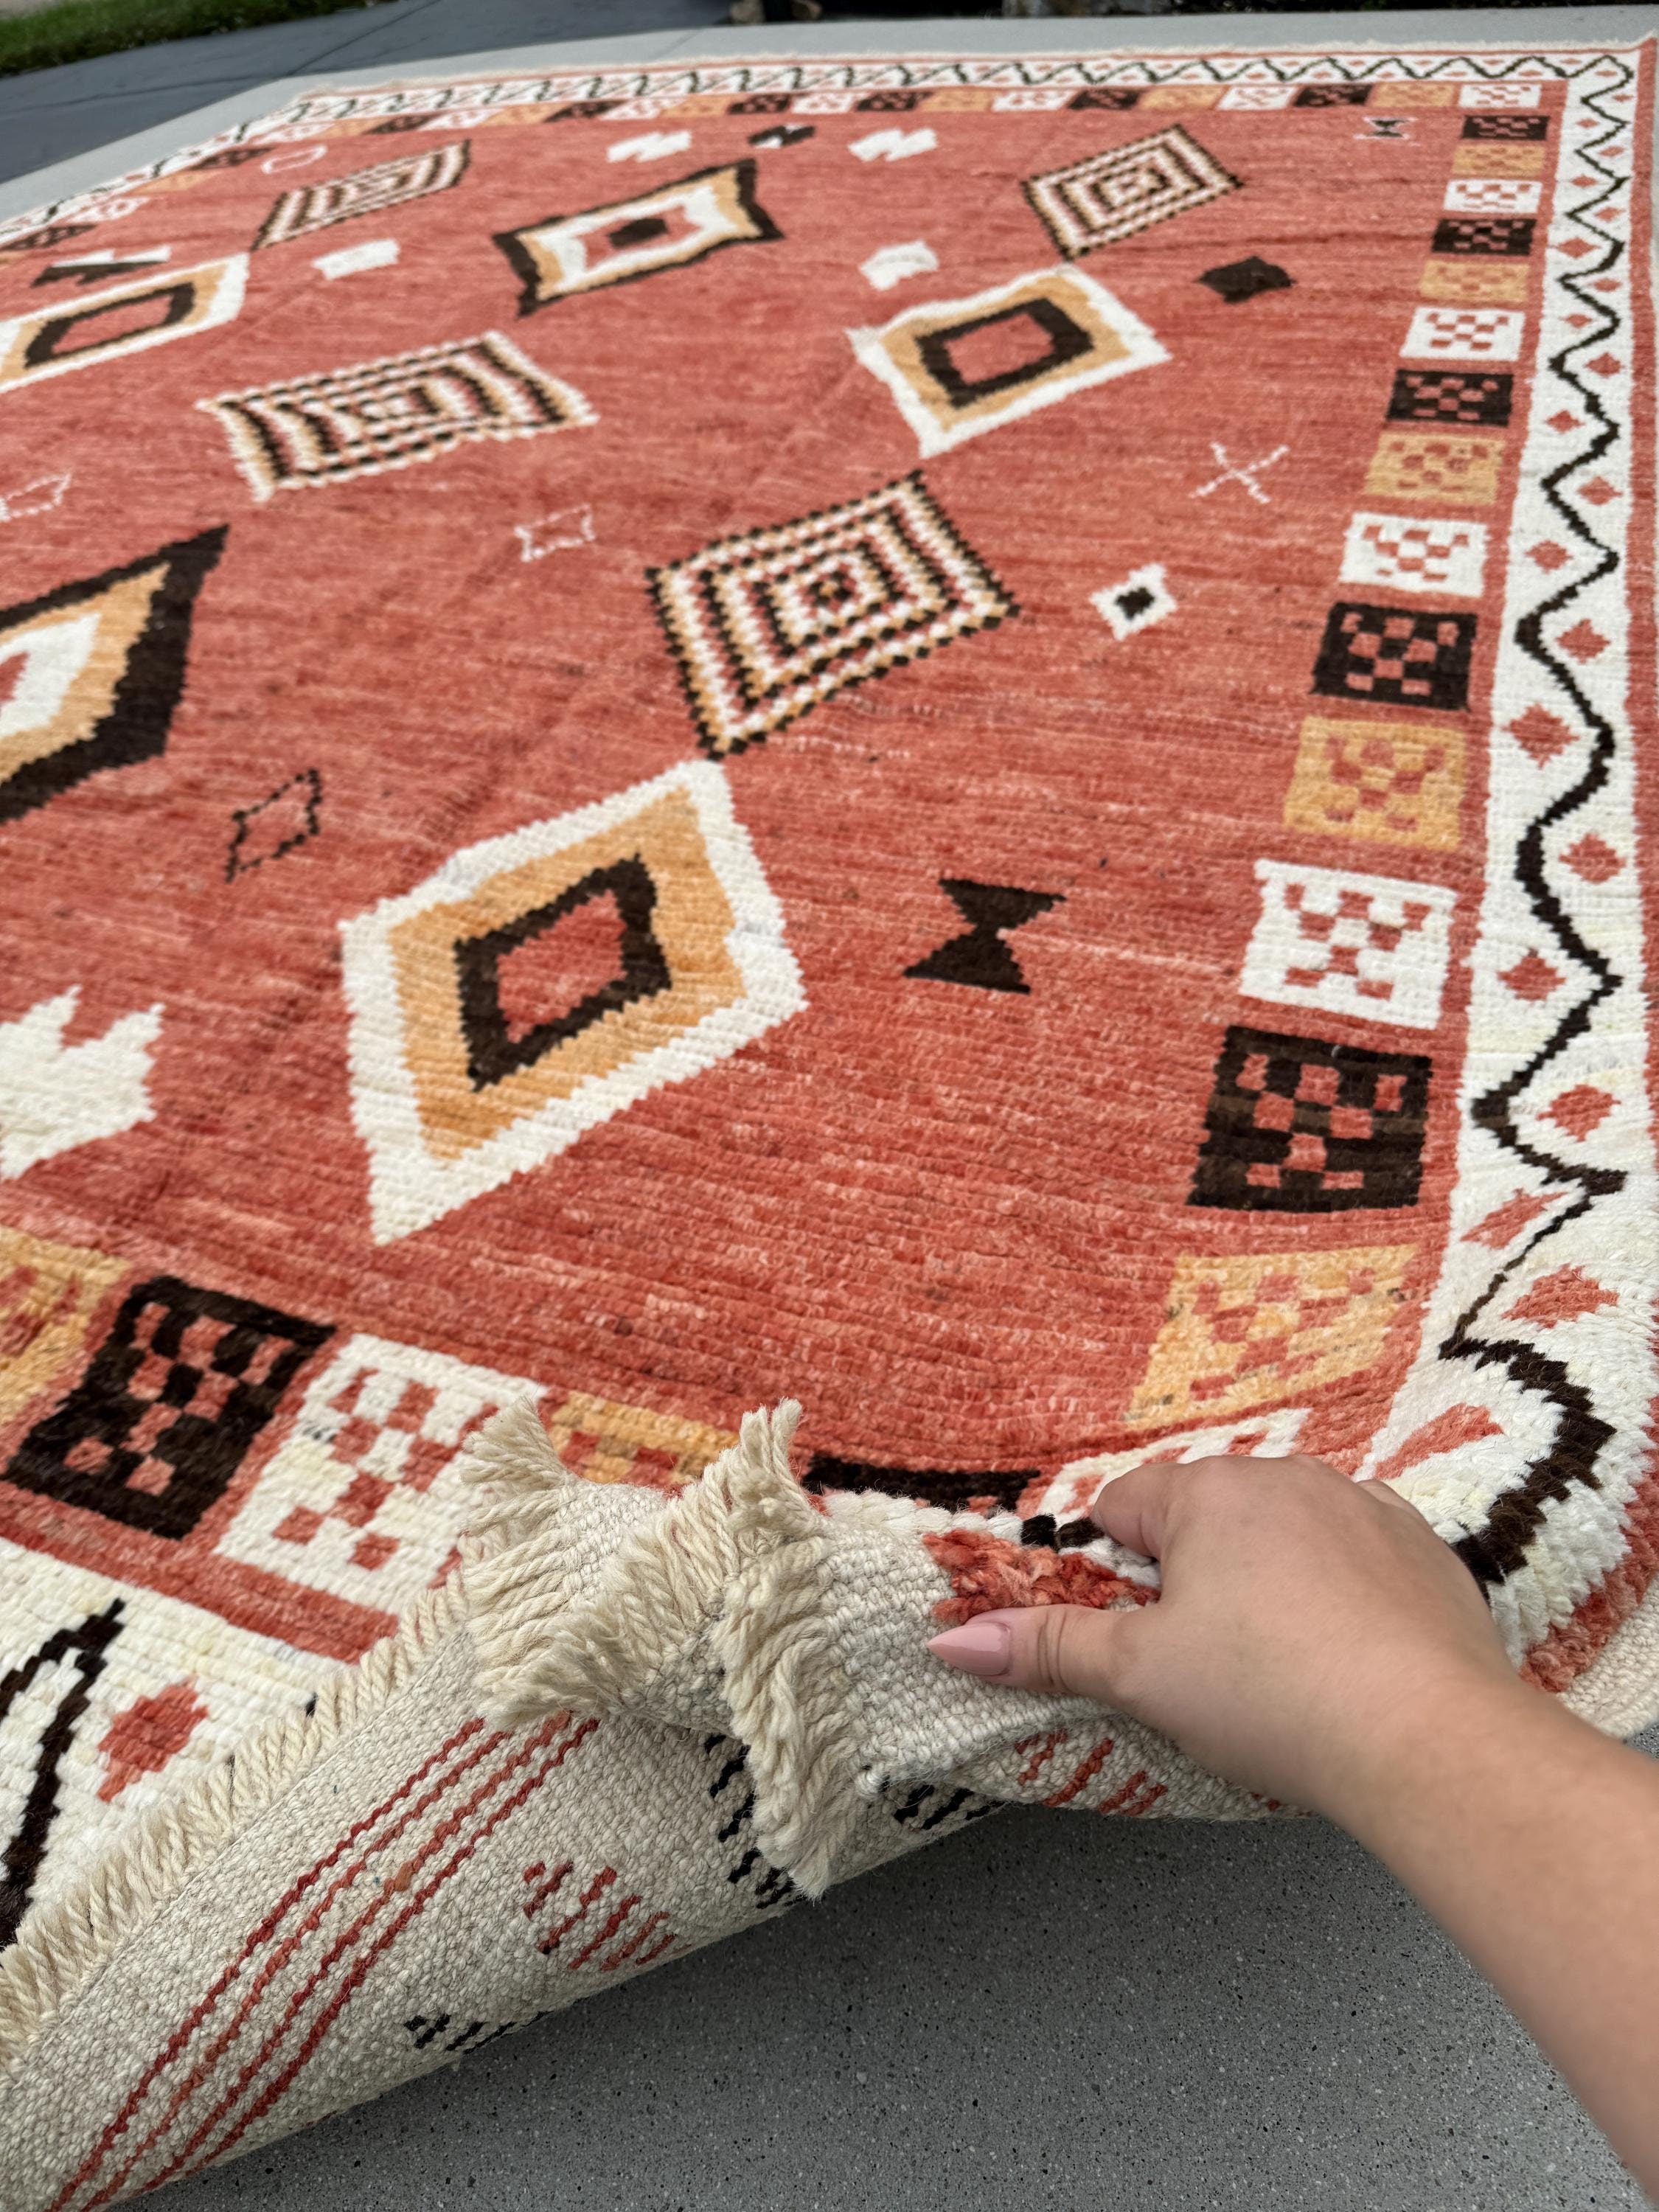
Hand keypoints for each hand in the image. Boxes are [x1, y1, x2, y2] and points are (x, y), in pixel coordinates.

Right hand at [927, 1453, 1522, 1825]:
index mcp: (1209, 1491)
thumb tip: (951, 1642)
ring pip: (1285, 1532)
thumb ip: (1048, 1648)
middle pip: (1205, 1516)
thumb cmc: (1272, 1695)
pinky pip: (1361, 1556)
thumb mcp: (1142, 1676)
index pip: (1123, 1506)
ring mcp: (1366, 1506)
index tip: (1131, 1633)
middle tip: (1202, 1662)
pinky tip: (1346, 1657)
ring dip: (1268, 1579)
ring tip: (1277, 1665)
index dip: (1111, 1570)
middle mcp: (1288, 1476)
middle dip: (1191, 1577)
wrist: (1430, 1737)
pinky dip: (1344, 1595)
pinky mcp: (1426, 1550)